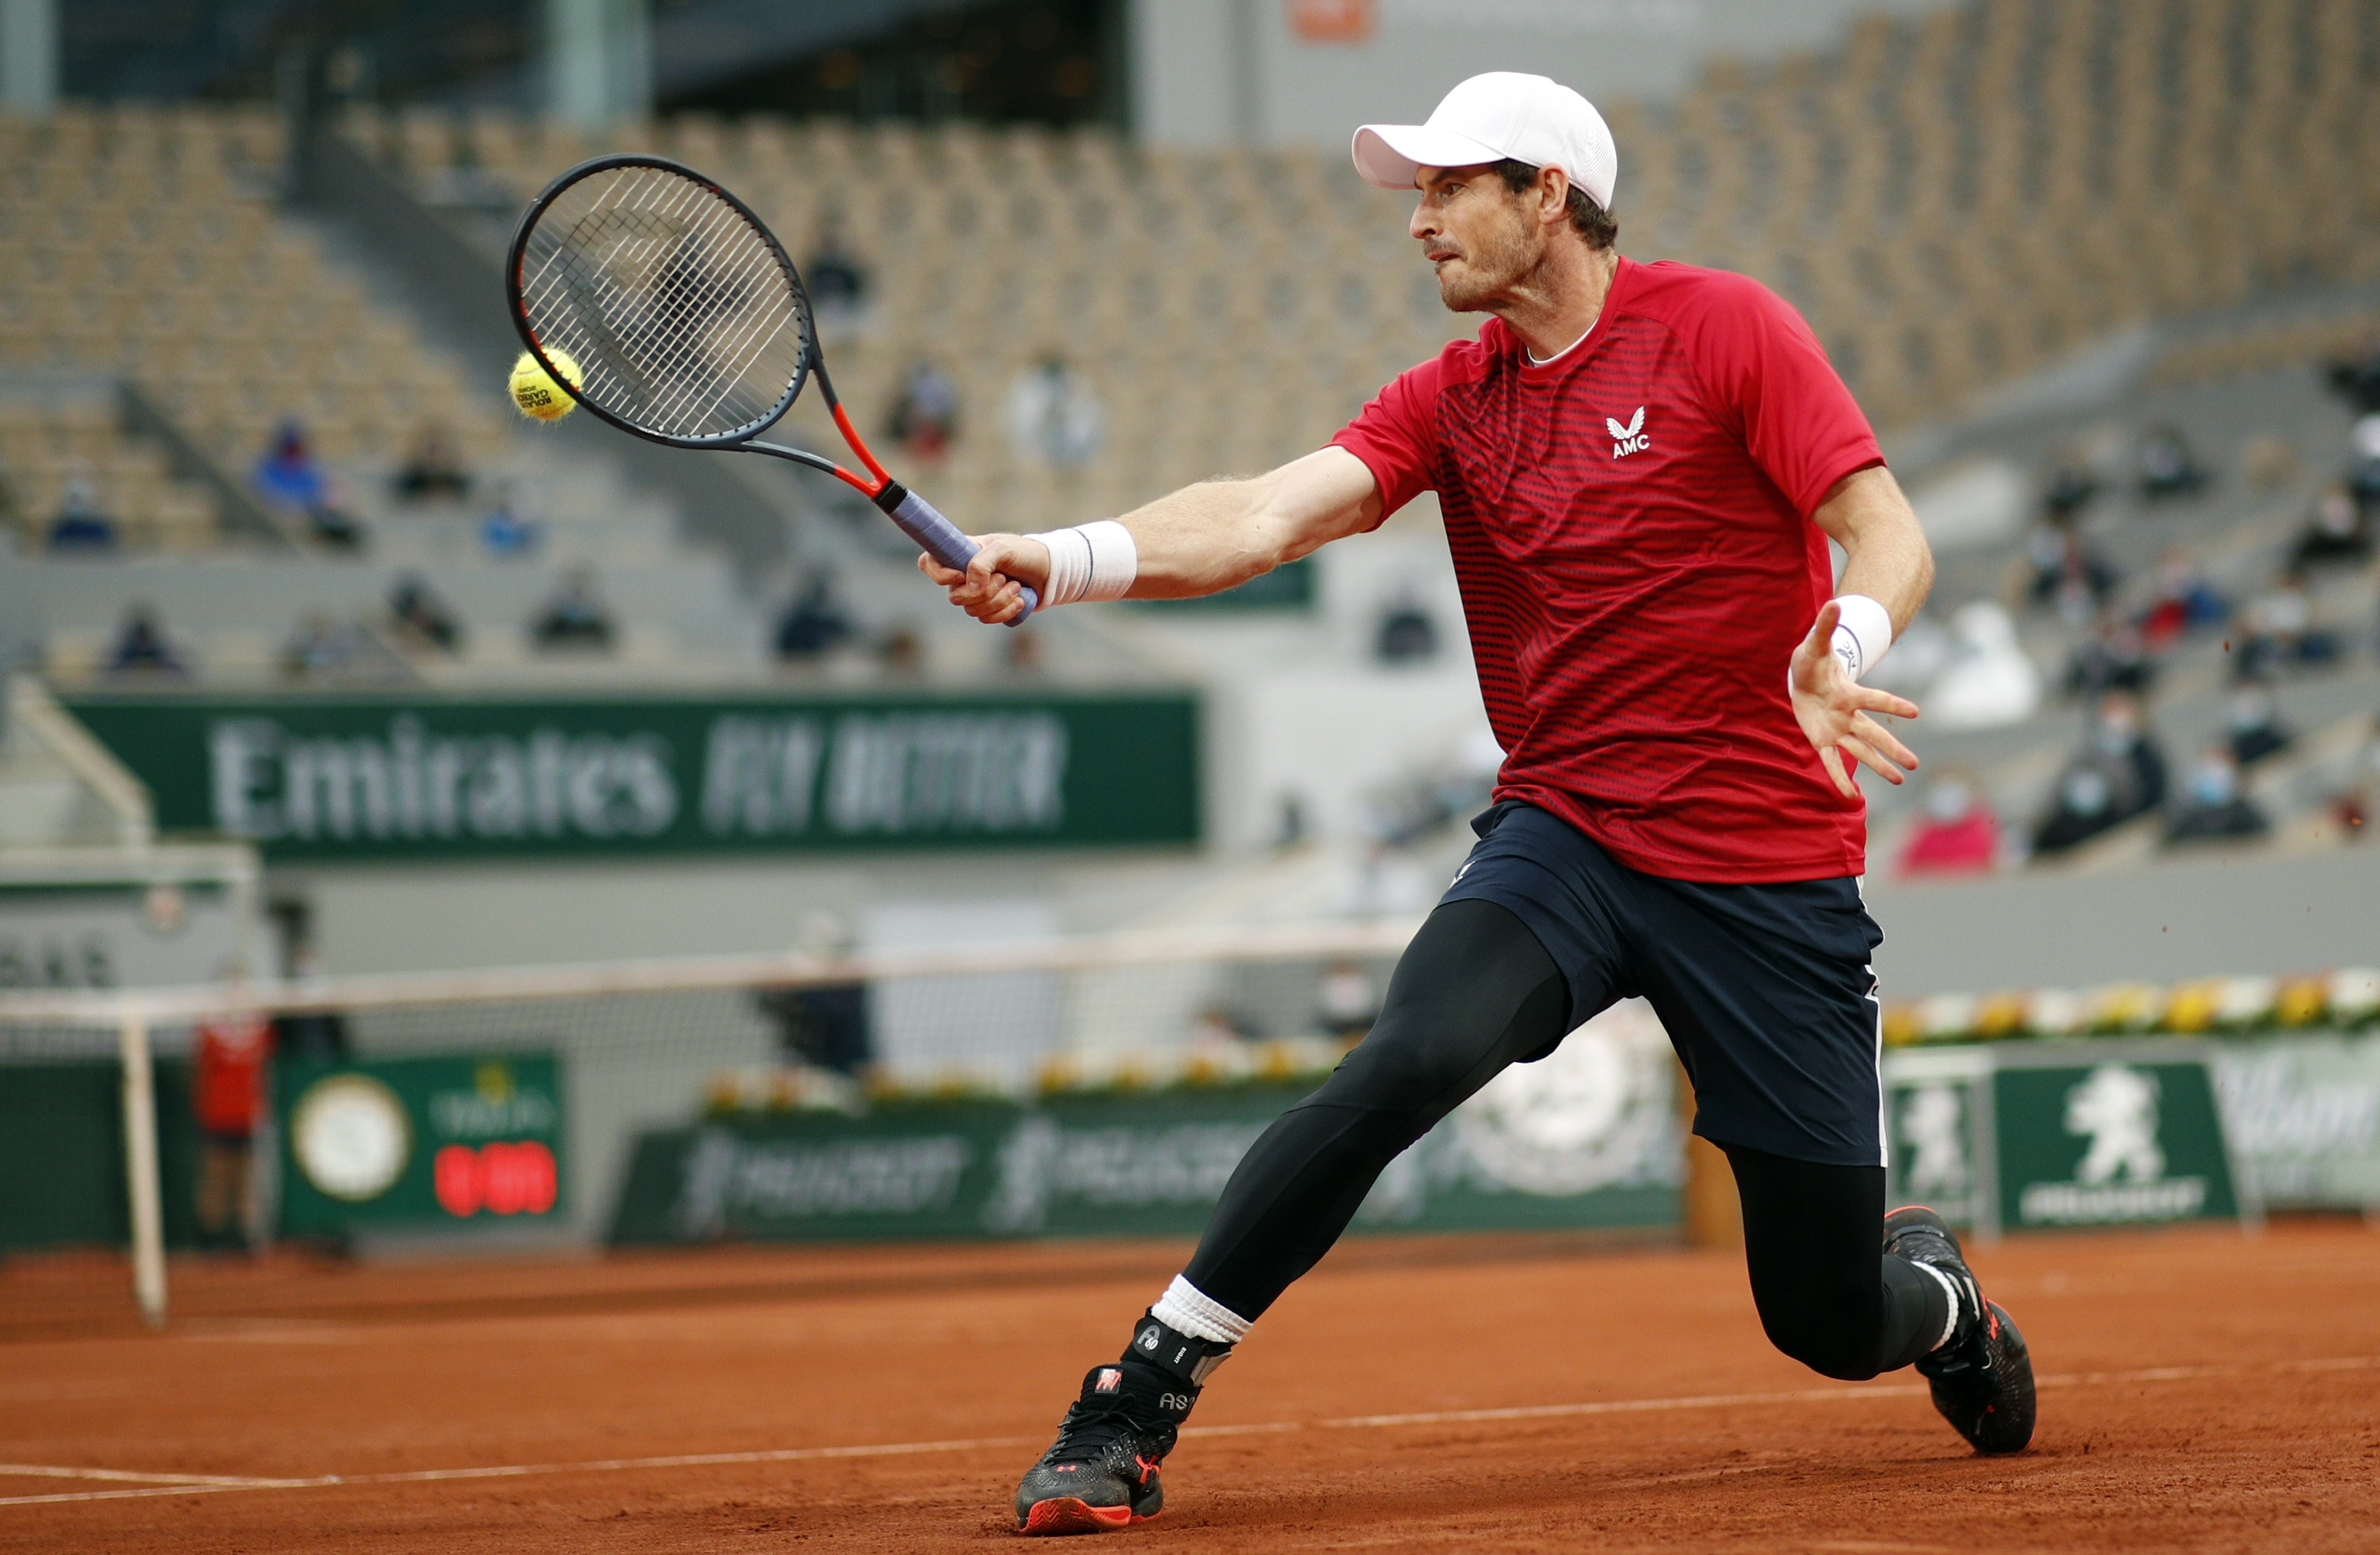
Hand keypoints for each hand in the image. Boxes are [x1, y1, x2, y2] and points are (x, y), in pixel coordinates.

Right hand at [918, 533, 1046, 624]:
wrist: (1049, 571)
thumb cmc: (1025, 553)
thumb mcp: (1004, 549)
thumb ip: (983, 563)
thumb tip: (970, 589)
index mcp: (961, 555)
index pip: (929, 564)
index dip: (939, 574)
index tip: (960, 575)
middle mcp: (964, 576)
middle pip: (955, 596)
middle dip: (984, 591)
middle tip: (1004, 577)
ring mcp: (976, 595)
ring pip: (973, 610)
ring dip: (999, 600)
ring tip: (1016, 586)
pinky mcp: (990, 610)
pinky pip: (988, 619)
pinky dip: (1006, 611)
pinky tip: (1020, 600)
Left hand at [1790, 599, 1920, 797]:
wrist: (1803, 677)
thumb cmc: (1811, 660)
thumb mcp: (1814, 644)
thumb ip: (1825, 626)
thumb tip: (1833, 604)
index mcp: (1848, 692)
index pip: (1873, 699)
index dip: (1892, 705)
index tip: (1915, 712)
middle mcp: (1848, 715)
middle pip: (1873, 733)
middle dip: (1891, 748)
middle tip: (1915, 763)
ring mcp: (1837, 729)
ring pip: (1861, 750)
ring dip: (1878, 765)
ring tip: (1899, 779)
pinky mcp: (1823, 740)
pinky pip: (1833, 762)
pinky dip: (1840, 779)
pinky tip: (1851, 797)